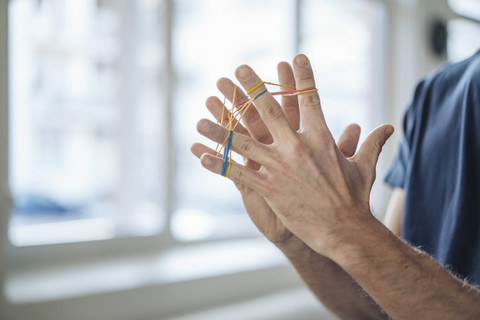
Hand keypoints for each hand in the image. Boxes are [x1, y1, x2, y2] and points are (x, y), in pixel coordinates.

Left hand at [194, 54, 392, 256]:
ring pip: (244, 142)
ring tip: (200, 116)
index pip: (309, 99)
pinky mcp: (270, 188)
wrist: (346, 230)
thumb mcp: (365, 166)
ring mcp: (281, 167)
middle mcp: (297, 146)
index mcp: (321, 137)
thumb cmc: (356, 198)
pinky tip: (201, 157)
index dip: (301, 77)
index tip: (294, 58)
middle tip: (238, 70)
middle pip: (269, 110)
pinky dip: (220, 165)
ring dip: (220, 129)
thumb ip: (372, 143)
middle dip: (252, 88)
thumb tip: (388, 127)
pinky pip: (239, 173)